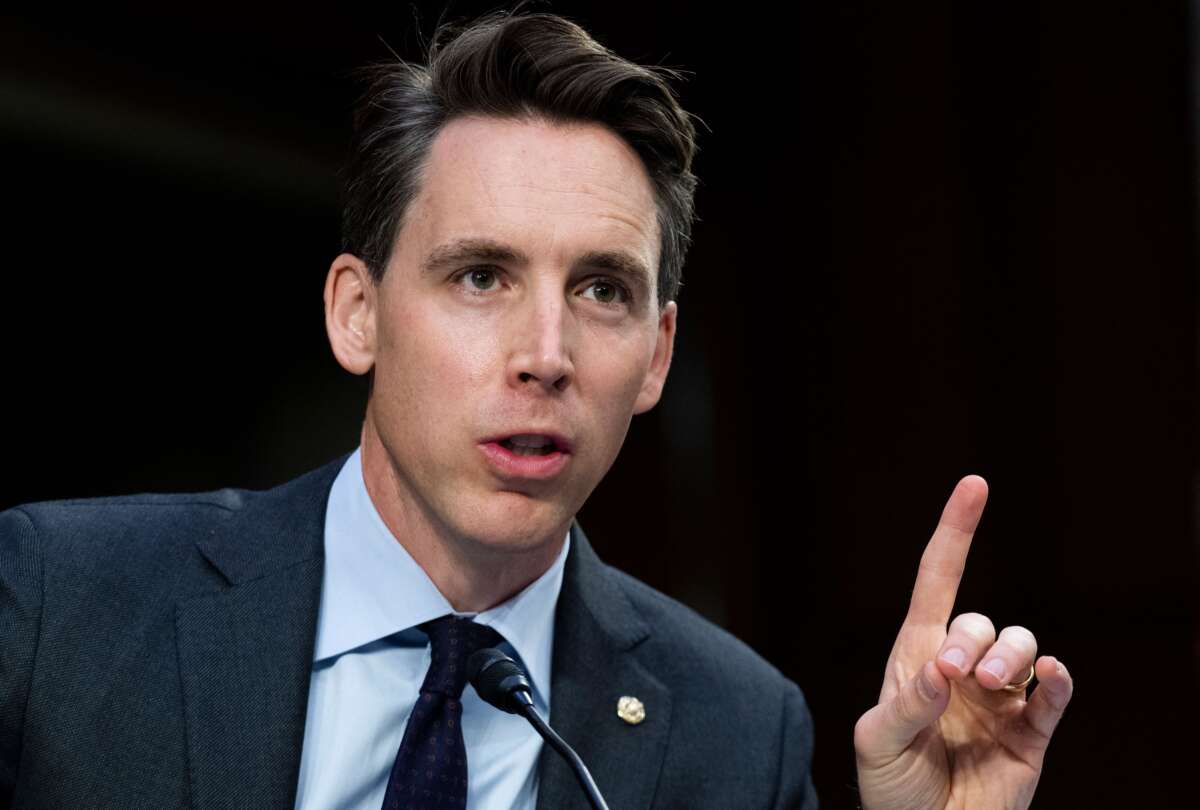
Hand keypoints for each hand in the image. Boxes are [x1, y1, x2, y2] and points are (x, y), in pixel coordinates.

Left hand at [853, 476, 1073, 809]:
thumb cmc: (891, 785)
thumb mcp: (876, 743)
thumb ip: (903, 707)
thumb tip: (939, 673)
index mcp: (917, 657)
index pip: (937, 581)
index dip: (955, 533)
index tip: (975, 486)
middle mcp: (962, 668)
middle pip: (980, 621)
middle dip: (970, 639)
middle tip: (952, 674)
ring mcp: (999, 698)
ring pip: (1022, 647)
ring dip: (1009, 655)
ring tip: (987, 683)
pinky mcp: (1031, 732)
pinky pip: (1053, 695)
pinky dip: (1056, 681)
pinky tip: (1049, 677)